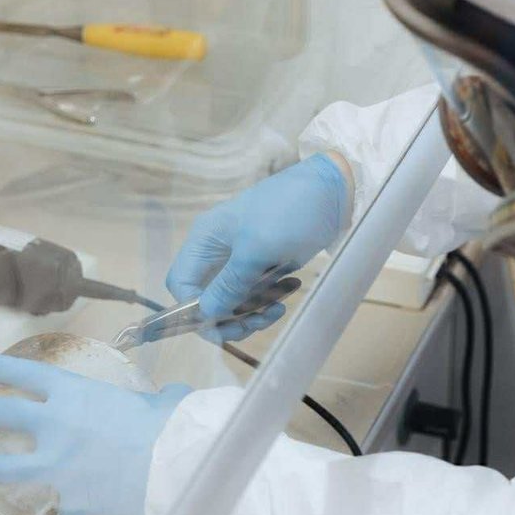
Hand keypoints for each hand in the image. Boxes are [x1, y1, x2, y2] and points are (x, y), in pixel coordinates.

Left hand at [0, 353, 191, 514]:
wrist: (168, 467)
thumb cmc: (167, 425)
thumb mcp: (161, 401)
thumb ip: (157, 399)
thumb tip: (173, 396)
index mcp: (76, 393)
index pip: (31, 375)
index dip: (6, 367)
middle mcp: (57, 426)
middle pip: (6, 415)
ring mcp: (57, 465)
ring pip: (8, 467)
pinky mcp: (69, 497)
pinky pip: (64, 498)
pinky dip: (67, 498)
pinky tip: (69, 503)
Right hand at [166, 153, 348, 340]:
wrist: (333, 190)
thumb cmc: (288, 212)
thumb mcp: (257, 249)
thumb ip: (229, 284)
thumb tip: (205, 315)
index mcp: (205, 240)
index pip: (181, 284)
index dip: (194, 309)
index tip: (221, 325)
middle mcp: (217, 250)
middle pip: (206, 297)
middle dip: (227, 316)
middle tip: (255, 323)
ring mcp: (242, 257)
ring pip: (232, 299)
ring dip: (251, 312)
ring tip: (278, 309)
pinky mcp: (264, 263)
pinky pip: (256, 292)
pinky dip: (268, 299)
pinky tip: (290, 289)